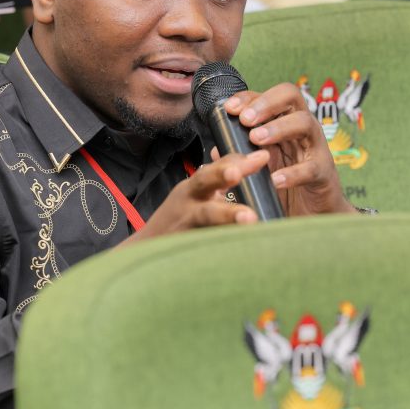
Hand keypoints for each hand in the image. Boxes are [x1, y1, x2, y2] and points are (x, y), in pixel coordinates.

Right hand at [123, 151, 268, 245]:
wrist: (146, 251)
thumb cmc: (178, 221)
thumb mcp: (195, 197)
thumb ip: (217, 182)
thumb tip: (243, 164)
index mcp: (194, 187)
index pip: (216, 166)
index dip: (238, 161)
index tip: (263, 156)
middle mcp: (188, 201)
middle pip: (203, 182)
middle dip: (221, 175)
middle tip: (238, 173)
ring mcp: (185, 224)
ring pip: (206, 216)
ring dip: (228, 216)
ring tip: (249, 217)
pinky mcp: (185, 246)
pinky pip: (206, 245)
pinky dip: (222, 248)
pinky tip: (241, 251)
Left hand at [223, 83, 354, 215]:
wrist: (313, 214)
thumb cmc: (286, 184)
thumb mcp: (260, 165)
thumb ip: (241, 153)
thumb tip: (215, 148)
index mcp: (285, 121)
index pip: (269, 96)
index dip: (249, 97)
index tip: (229, 108)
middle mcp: (302, 128)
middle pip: (292, 96)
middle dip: (266, 103)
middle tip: (245, 119)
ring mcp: (316, 148)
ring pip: (305, 123)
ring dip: (278, 128)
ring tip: (256, 139)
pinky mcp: (324, 173)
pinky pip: (312, 167)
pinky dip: (293, 172)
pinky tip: (275, 179)